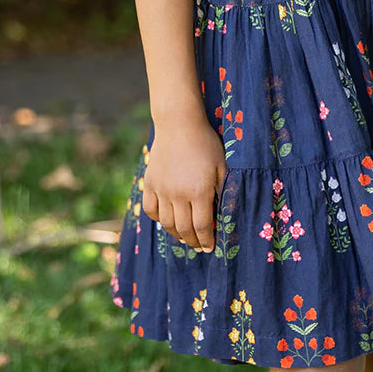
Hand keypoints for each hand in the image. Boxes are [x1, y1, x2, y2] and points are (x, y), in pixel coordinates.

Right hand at [142, 119, 225, 251]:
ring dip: (177, 234)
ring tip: (185, 237)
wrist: (179, 124)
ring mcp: (161, 190)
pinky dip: (158, 219)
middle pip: (184, 230)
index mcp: (200, 191)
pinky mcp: (150, 184)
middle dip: (193, 242)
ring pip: (167, 223)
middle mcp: (178, 194)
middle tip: (199, 246)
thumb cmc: (206, 143)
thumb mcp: (221, 166)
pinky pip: (151, 210)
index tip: (210, 247)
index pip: (203, 226)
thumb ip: (221, 191)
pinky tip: (167, 220)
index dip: (207, 240)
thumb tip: (221, 214)